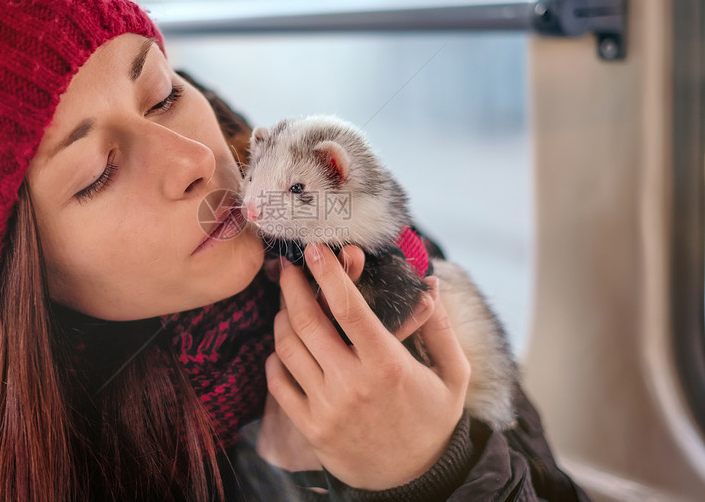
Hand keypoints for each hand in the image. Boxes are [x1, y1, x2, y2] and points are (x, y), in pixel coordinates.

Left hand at [265, 243, 470, 489]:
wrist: (414, 479)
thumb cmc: (433, 420)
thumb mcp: (453, 375)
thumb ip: (441, 329)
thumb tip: (431, 285)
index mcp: (388, 364)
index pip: (349, 308)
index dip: (328, 273)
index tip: (315, 250)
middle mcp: (353, 383)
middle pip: (308, 322)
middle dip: (292, 287)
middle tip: (287, 267)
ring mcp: (327, 407)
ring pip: (288, 348)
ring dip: (282, 318)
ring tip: (286, 305)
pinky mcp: (311, 427)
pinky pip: (279, 383)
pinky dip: (275, 358)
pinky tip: (283, 346)